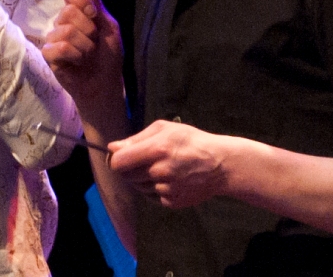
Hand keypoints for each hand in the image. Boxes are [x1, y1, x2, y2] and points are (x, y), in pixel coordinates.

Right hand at [42, 0, 124, 120]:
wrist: (104, 84)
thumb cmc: (108, 56)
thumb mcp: (109, 28)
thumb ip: (97, 5)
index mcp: (78, 11)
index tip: (92, 11)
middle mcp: (63, 21)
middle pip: (68, 11)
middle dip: (88, 28)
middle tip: (94, 41)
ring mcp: (54, 37)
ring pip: (66, 30)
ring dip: (85, 46)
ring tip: (88, 55)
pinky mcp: (49, 54)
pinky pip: (59, 47)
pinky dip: (75, 55)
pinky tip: (77, 62)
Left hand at [108, 120, 234, 208]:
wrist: (220, 165)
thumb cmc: (190, 141)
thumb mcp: (165, 129)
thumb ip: (136, 138)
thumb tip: (113, 148)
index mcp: (156, 150)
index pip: (119, 163)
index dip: (116, 159)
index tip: (122, 156)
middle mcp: (159, 172)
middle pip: (127, 176)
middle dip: (130, 168)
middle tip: (145, 159)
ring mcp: (166, 190)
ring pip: (138, 187)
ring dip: (143, 178)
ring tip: (161, 167)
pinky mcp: (172, 203)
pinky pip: (152, 196)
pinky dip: (155, 189)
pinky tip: (170, 178)